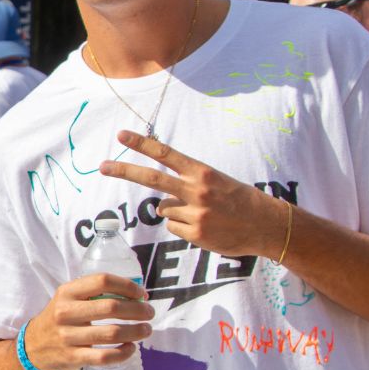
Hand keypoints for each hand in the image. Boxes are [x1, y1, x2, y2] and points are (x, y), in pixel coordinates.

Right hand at [23, 274, 153, 369]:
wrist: (33, 346)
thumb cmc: (61, 318)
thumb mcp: (68, 298)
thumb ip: (96, 293)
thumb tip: (138, 295)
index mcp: (67, 292)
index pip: (102, 281)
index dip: (127, 286)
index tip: (141, 294)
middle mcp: (65, 312)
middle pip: (111, 307)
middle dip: (137, 310)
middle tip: (149, 313)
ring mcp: (68, 336)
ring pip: (112, 333)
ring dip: (136, 331)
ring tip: (146, 330)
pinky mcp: (72, 357)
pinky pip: (105, 357)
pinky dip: (123, 353)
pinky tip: (130, 348)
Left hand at [98, 131, 285, 258]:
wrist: (267, 225)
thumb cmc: (240, 201)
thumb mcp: (217, 182)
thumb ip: (188, 186)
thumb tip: (159, 204)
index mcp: (202, 172)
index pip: (166, 154)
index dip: (142, 144)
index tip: (121, 136)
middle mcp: (196, 190)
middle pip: (152, 178)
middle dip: (124, 171)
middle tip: (102, 166)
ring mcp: (195, 213)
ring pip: (164, 209)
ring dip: (175, 212)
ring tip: (203, 214)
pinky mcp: (195, 234)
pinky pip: (174, 228)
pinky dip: (184, 228)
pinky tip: (205, 227)